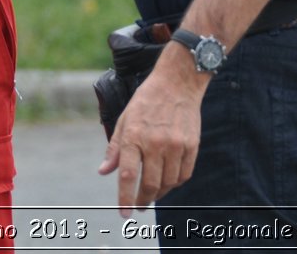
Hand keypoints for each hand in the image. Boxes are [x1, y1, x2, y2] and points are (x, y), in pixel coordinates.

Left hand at [97, 59, 204, 216]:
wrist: (178, 83)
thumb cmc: (147, 101)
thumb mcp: (125, 120)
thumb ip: (115, 149)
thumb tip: (104, 172)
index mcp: (134, 136)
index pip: (128, 176)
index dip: (125, 198)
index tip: (125, 214)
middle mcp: (155, 143)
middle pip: (150, 184)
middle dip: (143, 200)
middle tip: (139, 206)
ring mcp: (175, 145)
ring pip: (168, 183)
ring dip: (160, 193)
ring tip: (153, 193)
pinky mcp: (192, 145)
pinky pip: (184, 174)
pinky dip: (175, 183)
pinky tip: (169, 181)